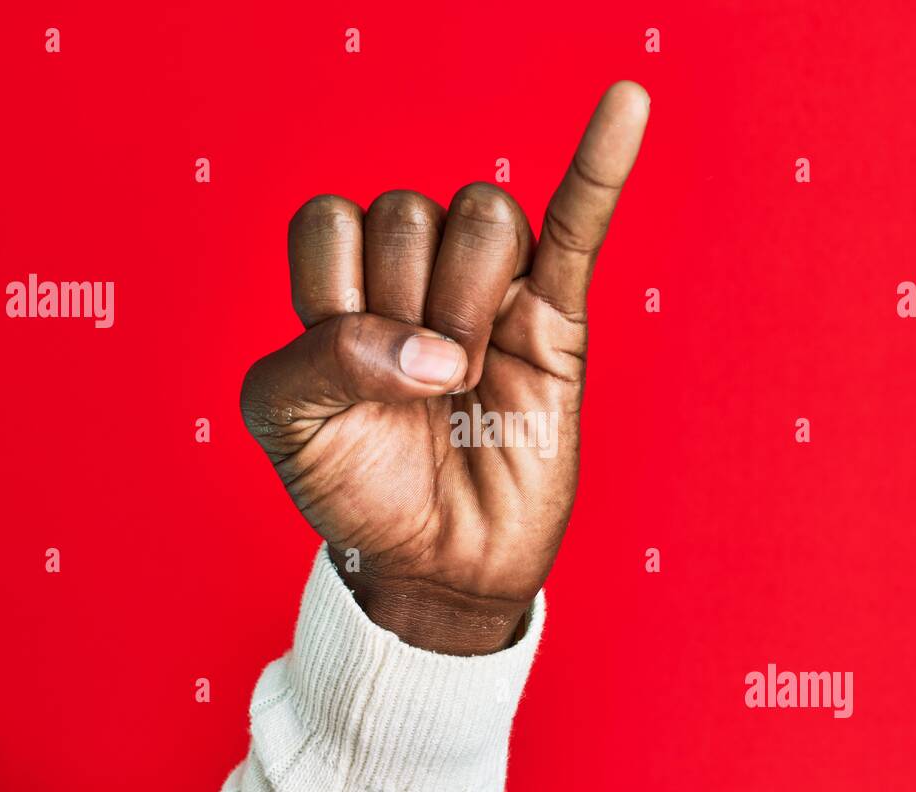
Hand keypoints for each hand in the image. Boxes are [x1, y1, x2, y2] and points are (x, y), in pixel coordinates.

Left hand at [240, 81, 649, 654]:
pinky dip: (602, 164)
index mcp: (347, 289)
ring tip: (464, 377)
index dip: (334, 289)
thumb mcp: (289, 427)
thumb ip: (316, 360)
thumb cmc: (360, 492)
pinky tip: (627, 103)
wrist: (437, 564)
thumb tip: (424, 348)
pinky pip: (578, 227)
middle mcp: (418, 278)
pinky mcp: (556, 322)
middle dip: (404, 306)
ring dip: (464, 299)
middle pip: (409, 212)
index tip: (344, 367)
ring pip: (481, 215)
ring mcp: (491, 295)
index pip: (331, 220)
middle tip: (418, 388)